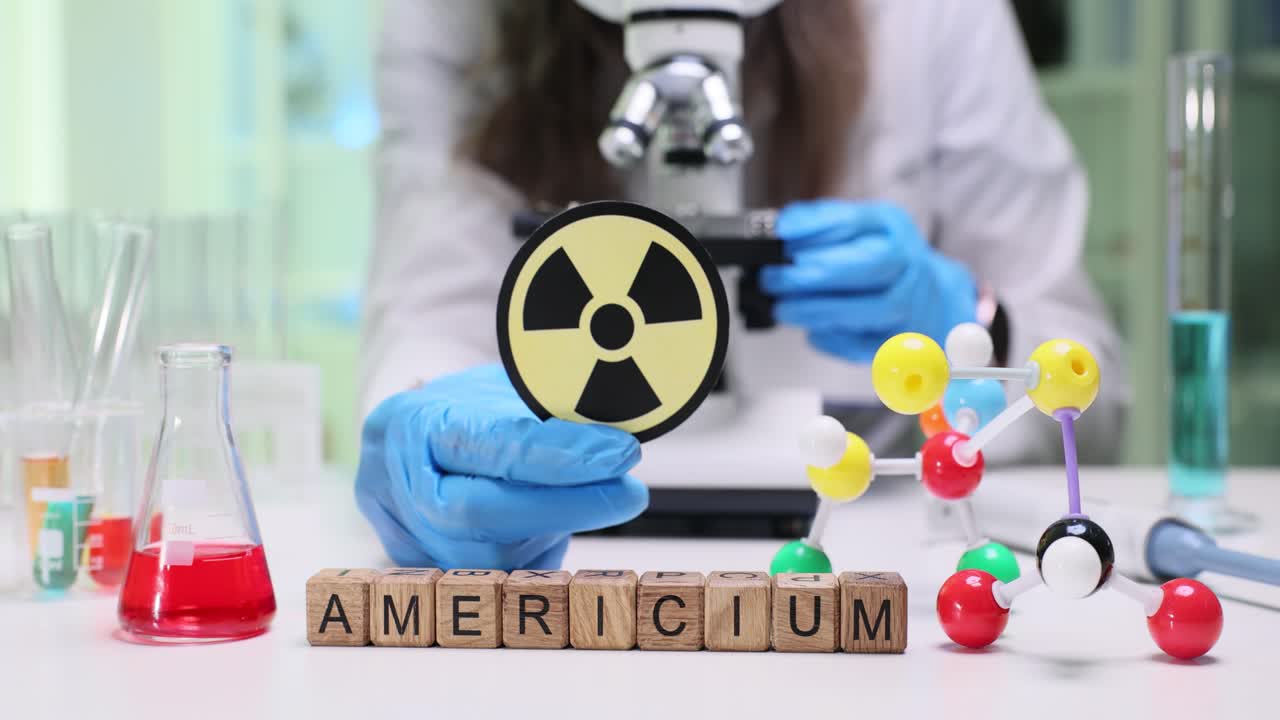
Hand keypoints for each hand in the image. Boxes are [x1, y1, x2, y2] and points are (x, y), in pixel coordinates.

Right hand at [355, 364, 647, 569]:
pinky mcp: (434, 572)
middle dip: (569, 505)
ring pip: (494, 555)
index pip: (492, 445)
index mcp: (415, 425)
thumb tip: (618, 439)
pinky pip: (499, 573)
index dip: (562, 455)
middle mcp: (402, 486)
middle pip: (483, 512)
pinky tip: (564, 524)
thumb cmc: (467, 413)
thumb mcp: (505, 393)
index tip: (621, 453)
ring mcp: (412, 538)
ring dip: (561, 530)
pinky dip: (542, 548)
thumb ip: (549, 414)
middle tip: (631, 492)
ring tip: (603, 499)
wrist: (408, 446)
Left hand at [760, 199, 976, 362]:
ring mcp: (911, 304)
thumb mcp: (856, 229)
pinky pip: (870, 343)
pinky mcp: (904, 341)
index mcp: (891, 227)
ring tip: (784, 309)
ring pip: (870, 309)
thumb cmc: (884, 262)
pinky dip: (836, 339)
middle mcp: (908, 263)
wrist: (930, 299)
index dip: (815, 228)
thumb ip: (819, 224)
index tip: (781, 235)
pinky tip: (813, 331)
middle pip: (868, 265)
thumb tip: (783, 226)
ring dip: (820, 310)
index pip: (855, 221)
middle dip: (813, 274)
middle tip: (773, 280)